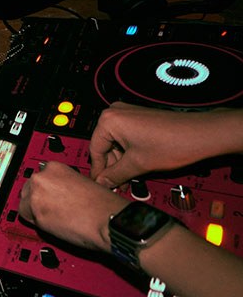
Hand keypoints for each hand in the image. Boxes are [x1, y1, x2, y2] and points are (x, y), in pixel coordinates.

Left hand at [19, 162, 123, 252]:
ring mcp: (37, 195)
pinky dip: (36, 222)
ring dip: (35, 211)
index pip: (39, 176)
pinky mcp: (36, 214)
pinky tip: (51, 225)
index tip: (50, 196)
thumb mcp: (83, 182)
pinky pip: (27, 218)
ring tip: (54, 218)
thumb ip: (65, 183)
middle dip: (37, 198)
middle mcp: (42, 178)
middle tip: (52, 209)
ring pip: (24, 203)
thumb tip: (59, 191)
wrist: (109, 221)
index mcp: (54, 167)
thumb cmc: (104, 206)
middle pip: (28, 188)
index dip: (45, 189)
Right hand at [89, 102, 237, 186]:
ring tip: (128, 178)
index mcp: (109, 121)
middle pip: (105, 145)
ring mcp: (128, 114)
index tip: (99, 183)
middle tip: (116, 184)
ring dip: (121, 161)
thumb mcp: (138, 164)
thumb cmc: (174, 143)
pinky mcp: (139, 118)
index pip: (94, 150)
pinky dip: (129, 152)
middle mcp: (115, 113)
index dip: (98, 170)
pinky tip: (136, 166)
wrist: (201, 135)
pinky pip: (126, 137)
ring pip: (116, 143)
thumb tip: (103, 182)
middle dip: (112, 166)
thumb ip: (115, 175)